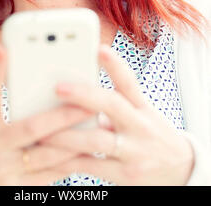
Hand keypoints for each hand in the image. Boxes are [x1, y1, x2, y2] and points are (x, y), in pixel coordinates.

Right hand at [0, 43, 92, 185]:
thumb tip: (15, 66)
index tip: (4, 50)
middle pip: (33, 127)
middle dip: (65, 115)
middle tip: (90, 102)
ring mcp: (5, 172)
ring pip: (48, 155)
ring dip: (76, 141)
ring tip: (99, 128)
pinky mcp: (16, 190)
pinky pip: (50, 176)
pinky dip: (69, 163)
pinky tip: (86, 152)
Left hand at [39, 45, 194, 185]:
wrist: (181, 171)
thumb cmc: (150, 135)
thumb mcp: (141, 115)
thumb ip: (115, 105)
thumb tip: (77, 92)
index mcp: (142, 107)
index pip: (129, 82)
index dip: (115, 64)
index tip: (99, 48)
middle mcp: (140, 126)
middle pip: (113, 105)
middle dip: (84, 95)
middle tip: (57, 87)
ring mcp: (134, 151)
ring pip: (97, 140)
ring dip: (66, 135)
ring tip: (41, 130)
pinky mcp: (125, 175)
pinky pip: (91, 166)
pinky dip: (68, 161)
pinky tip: (51, 156)